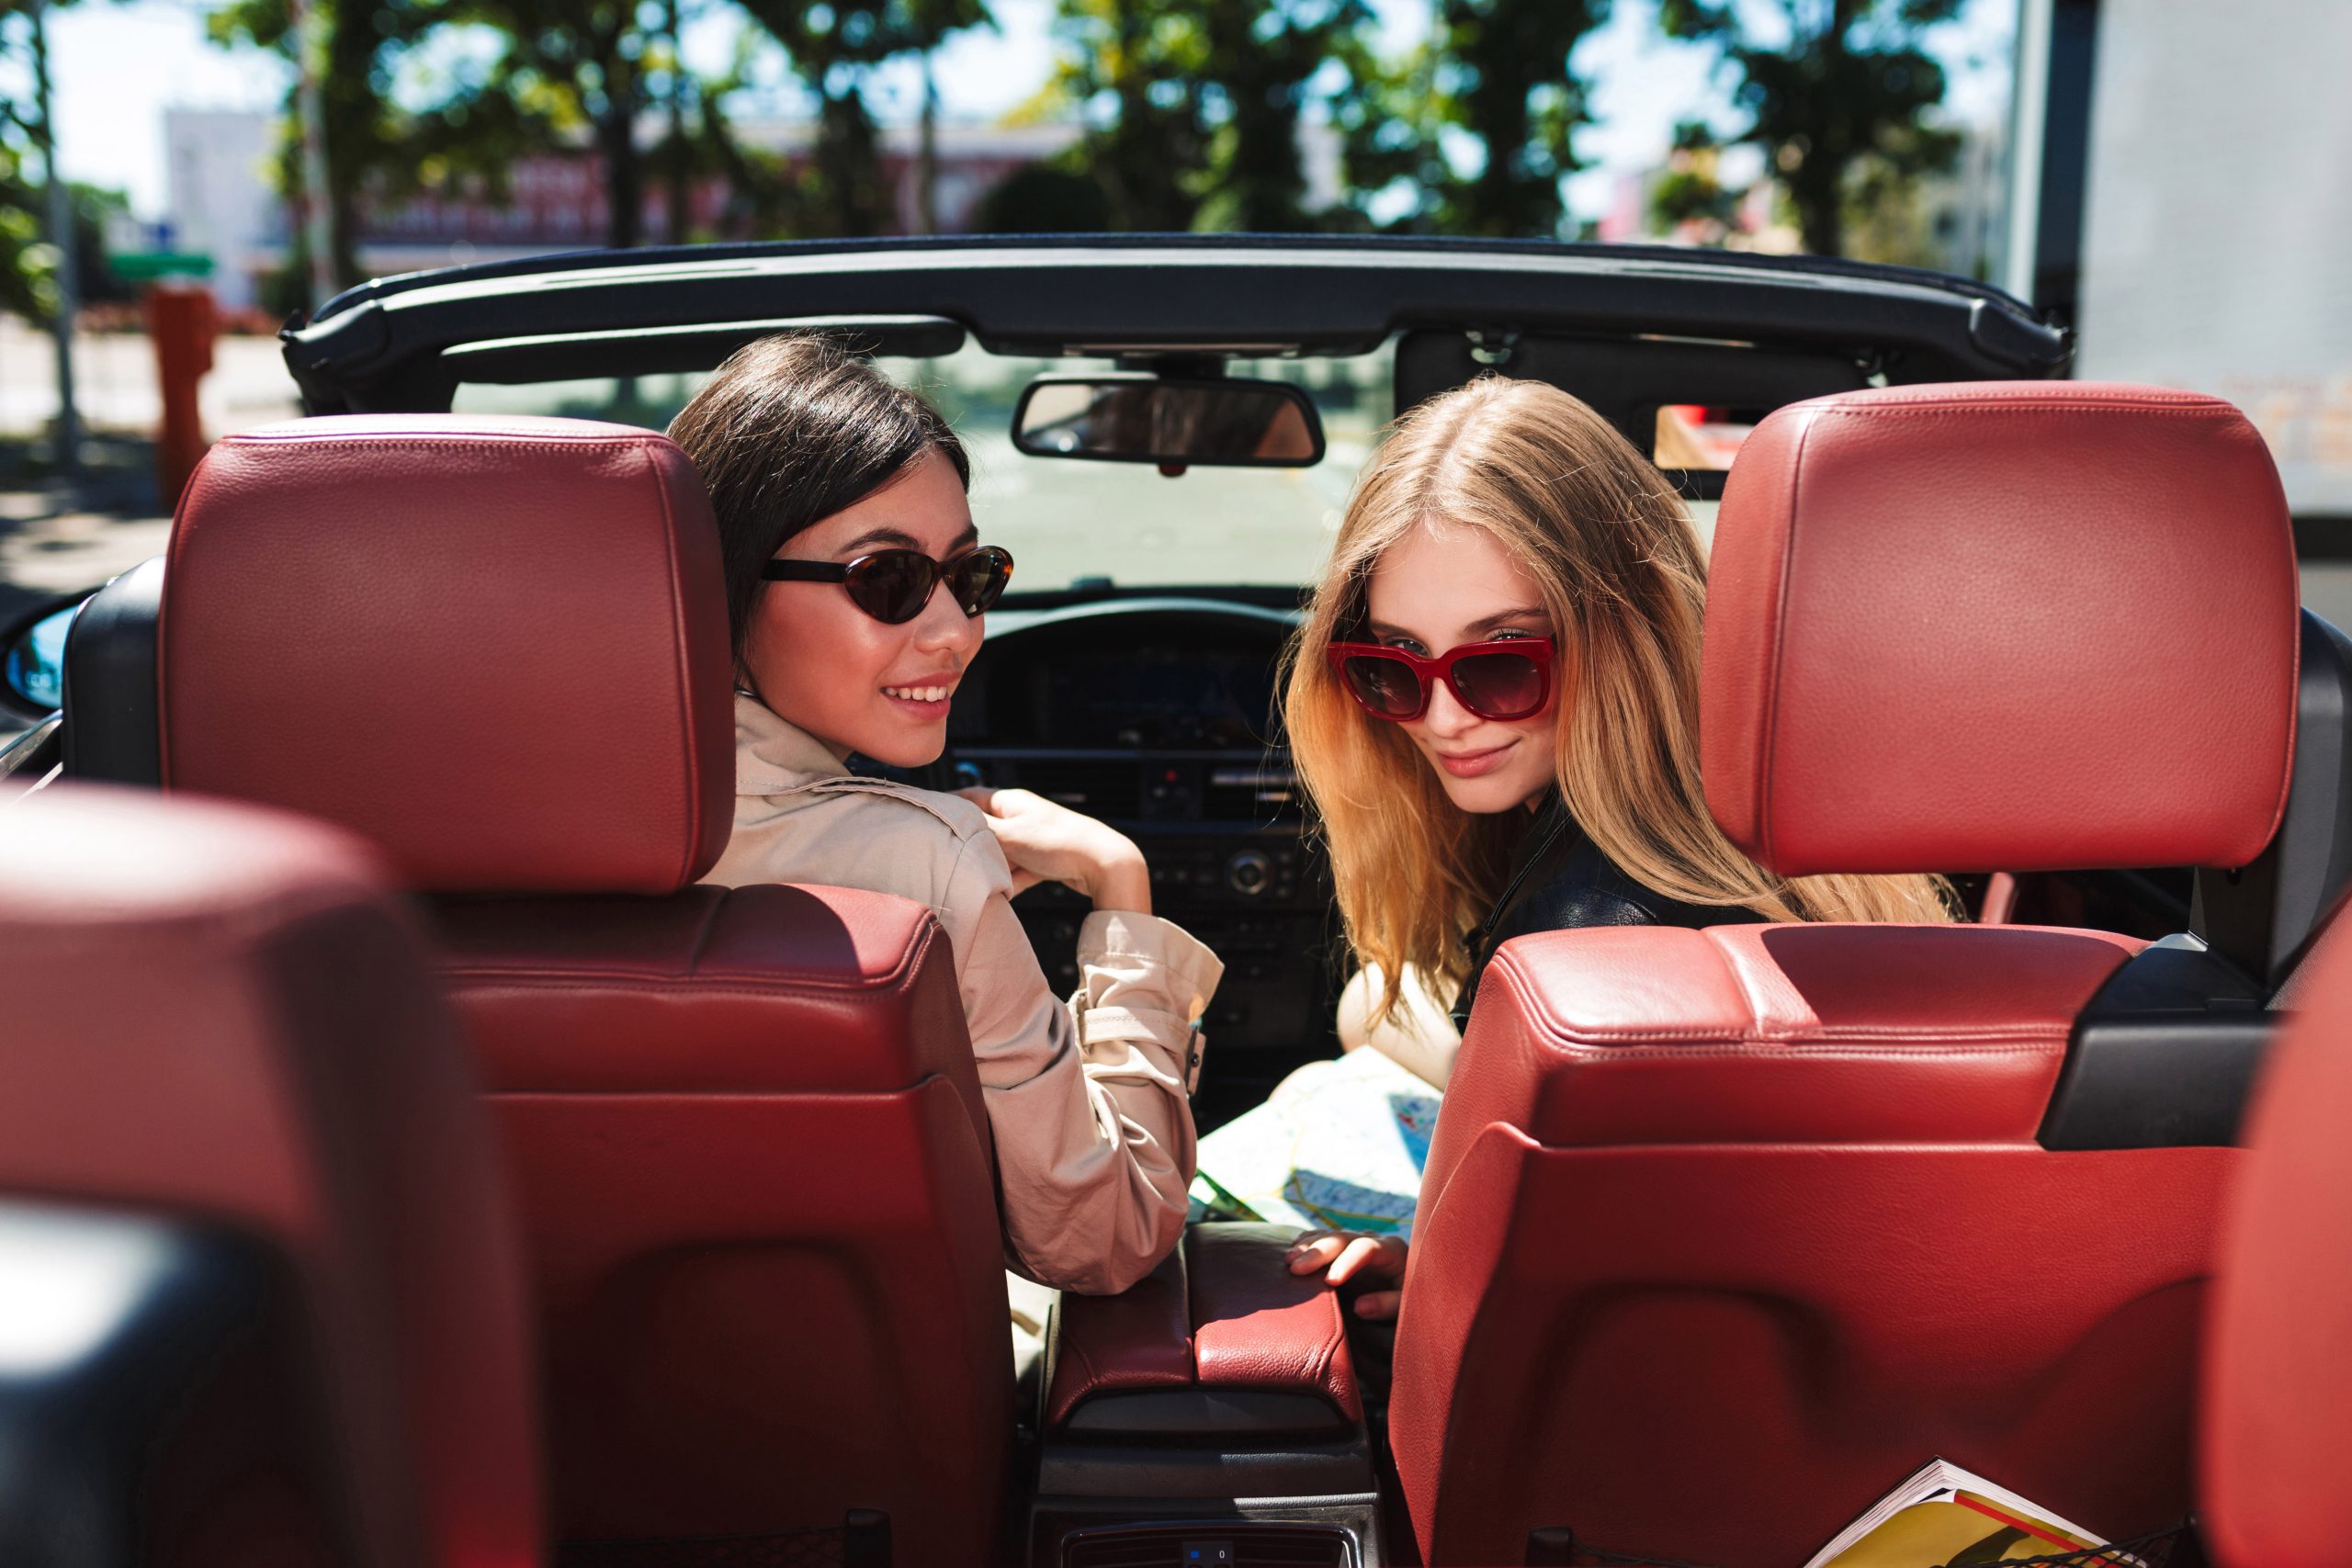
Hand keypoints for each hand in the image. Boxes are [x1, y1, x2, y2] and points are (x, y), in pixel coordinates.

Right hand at [957, 786, 1151, 912]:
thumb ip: (977, 829)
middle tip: (946, 859)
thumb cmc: (1059, 841)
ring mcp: (1032, 839)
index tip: (925, 820)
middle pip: (983, 829)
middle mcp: (1021, 816)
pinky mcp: (1043, 861)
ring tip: (974, 881)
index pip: (969, 797)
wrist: (1104, 864)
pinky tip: (1001, 895)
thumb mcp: (1009, 834)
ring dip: (990, 867)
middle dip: (968, 845)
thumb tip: (946, 819)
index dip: (946, 806)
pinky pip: (1017, 871)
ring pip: (999, 853)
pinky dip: (1009, 882)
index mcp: (1010, 800)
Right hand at [1286, 1228, 1407, 1320]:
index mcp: (1393, 1251)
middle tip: (1294, 1268)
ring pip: (1331, 1236)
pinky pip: (1326, 1238)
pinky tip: (1293, 1249)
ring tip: (1288, 1260)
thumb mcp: (1410, 1306)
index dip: (1347, 1263)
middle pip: (1343, 1238)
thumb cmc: (1416, 1299)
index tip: (1329, 1281)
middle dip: (1318, 1252)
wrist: (1422, 1285)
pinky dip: (1309, 1243)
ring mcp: (1360, 1240)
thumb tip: (1360, 1306)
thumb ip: (1389, 1304)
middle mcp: (1375, 1240)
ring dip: (1309, 1246)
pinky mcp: (1349, 1246)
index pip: (1366, 1249)